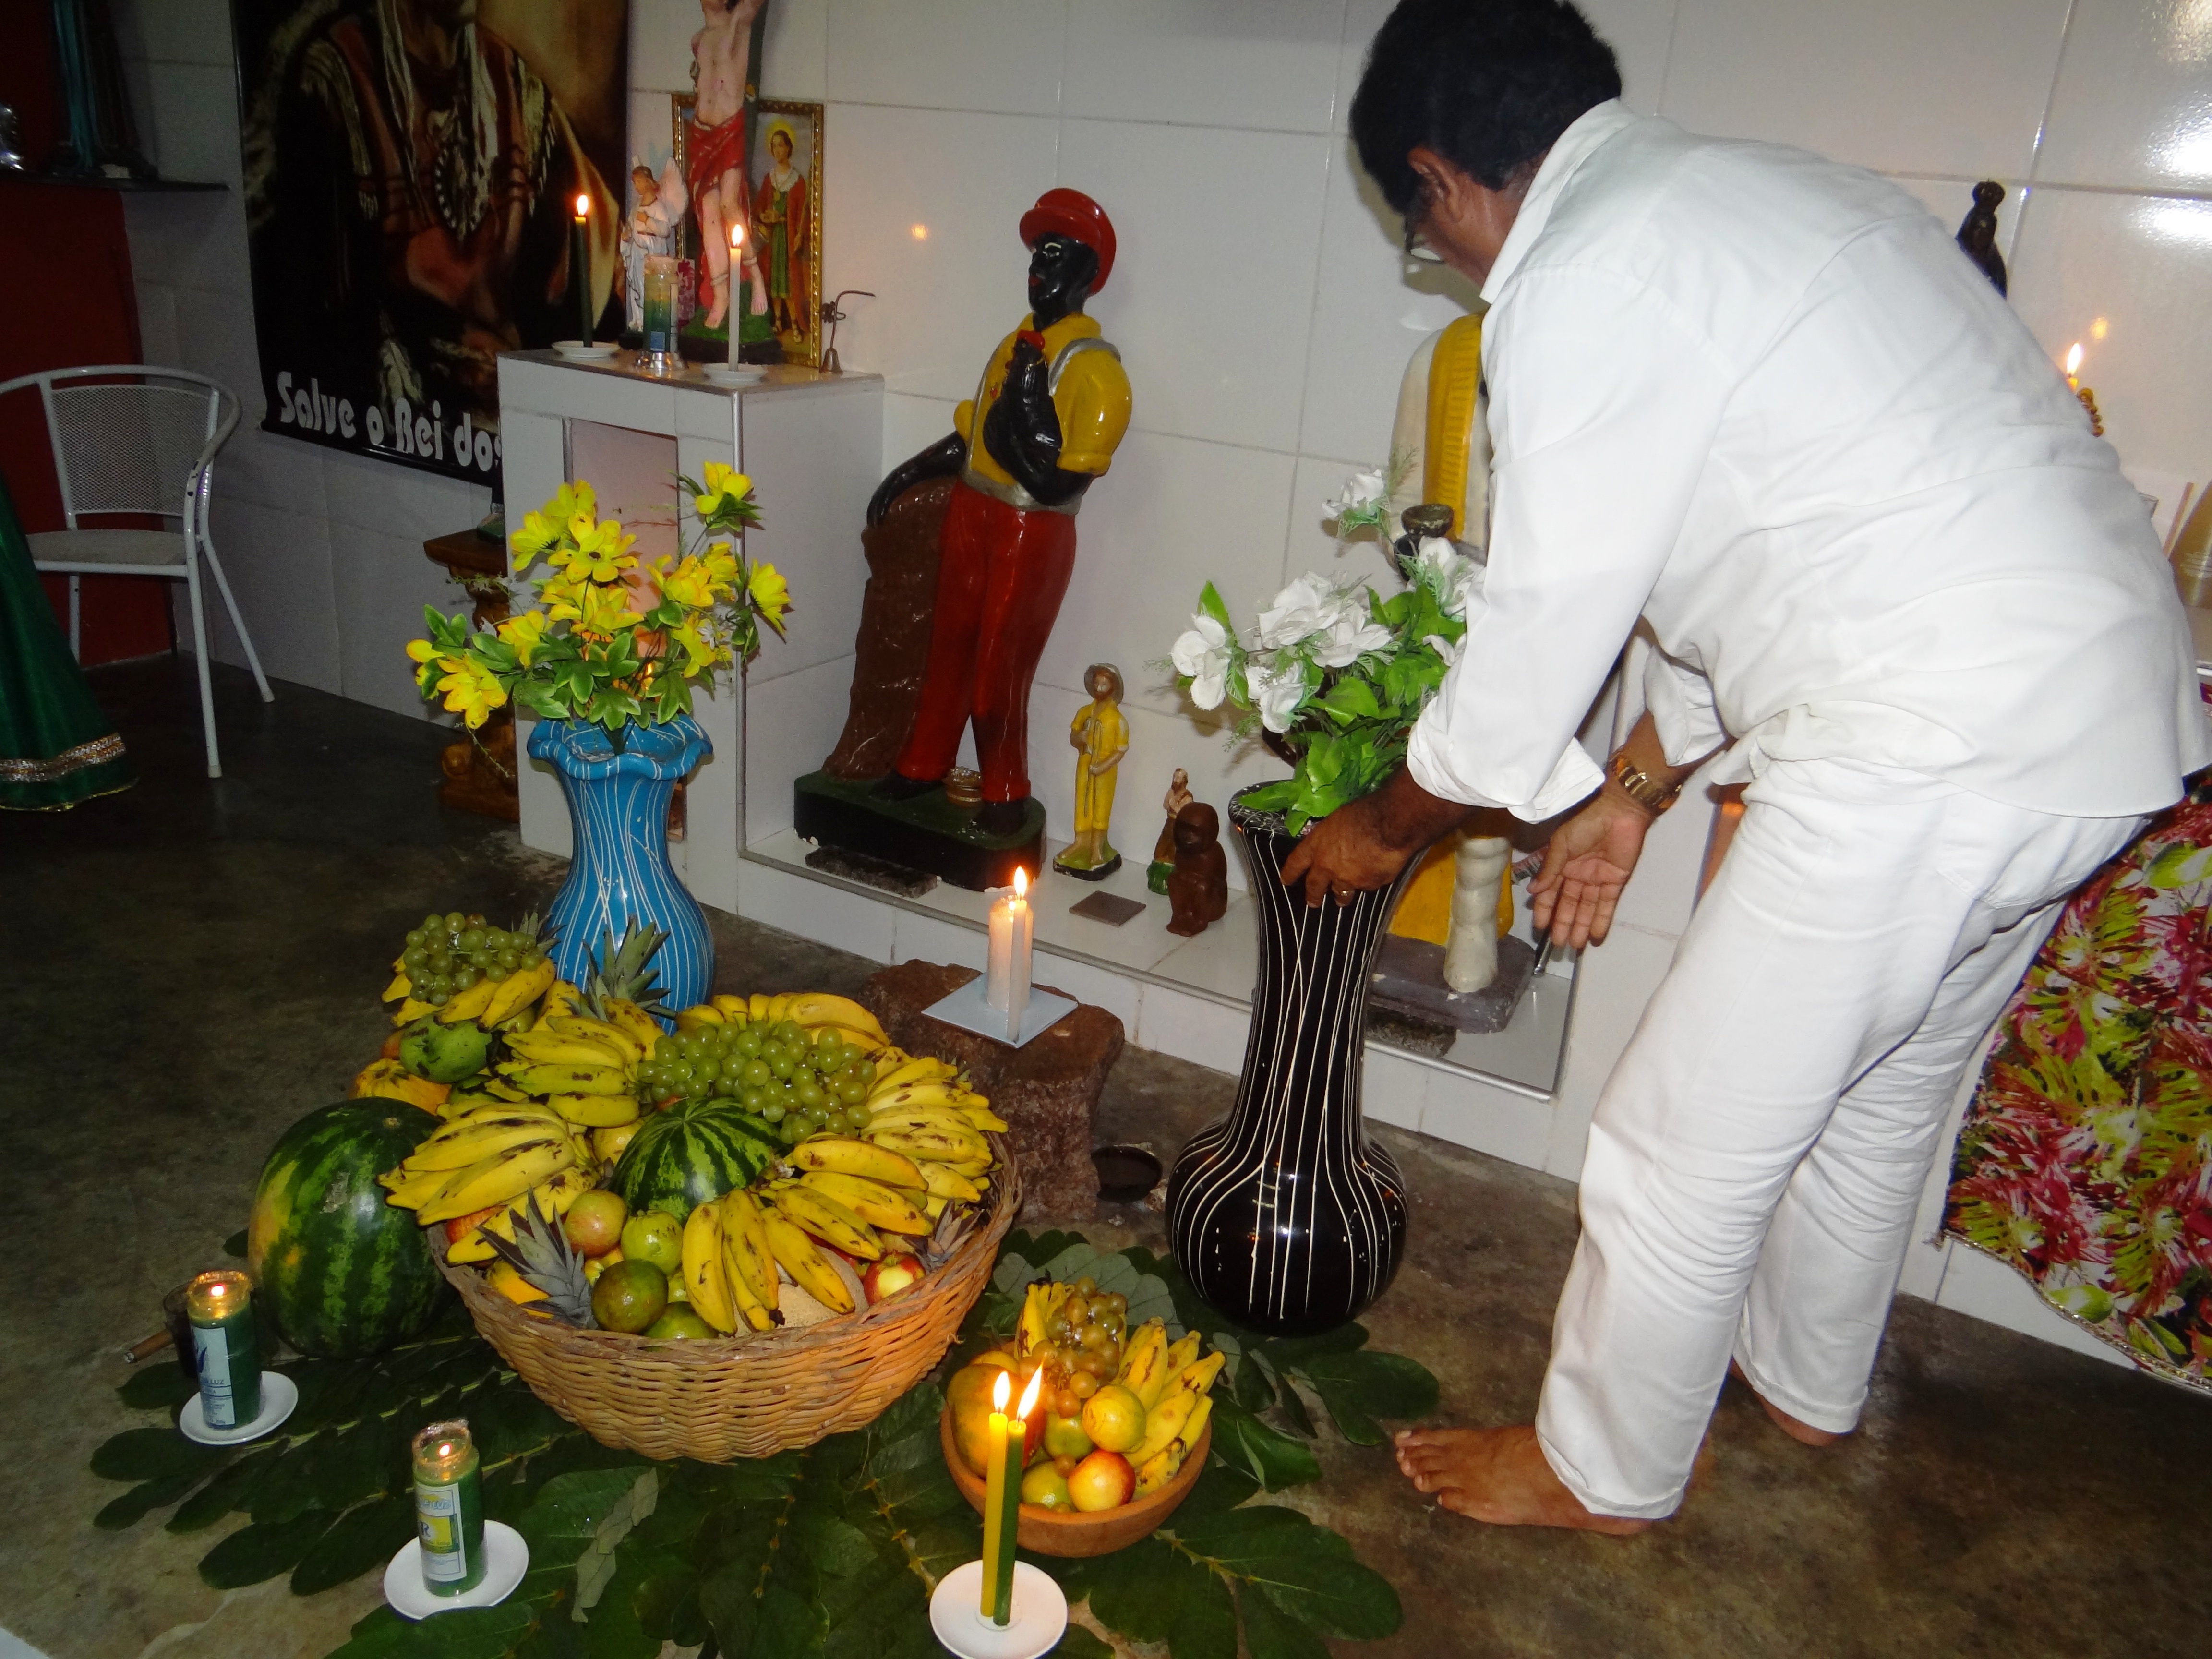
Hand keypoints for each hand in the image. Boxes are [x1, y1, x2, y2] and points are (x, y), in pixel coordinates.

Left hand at [1280, 767, 1475, 907]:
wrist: (1389, 825)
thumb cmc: (1363, 813)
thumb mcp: (1337, 820)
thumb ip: (1331, 836)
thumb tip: (1333, 841)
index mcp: (1316, 846)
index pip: (1296, 862)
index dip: (1289, 873)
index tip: (1285, 881)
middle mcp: (1328, 867)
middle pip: (1315, 886)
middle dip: (1312, 896)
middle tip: (1312, 903)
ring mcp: (1348, 880)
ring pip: (1341, 893)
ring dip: (1341, 896)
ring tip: (1342, 900)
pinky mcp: (1369, 885)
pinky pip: (1367, 886)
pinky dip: (1368, 882)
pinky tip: (1374, 876)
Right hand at [1527, 788, 1651, 947]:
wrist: (1619, 813)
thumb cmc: (1586, 824)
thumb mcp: (1561, 844)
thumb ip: (1550, 869)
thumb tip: (1533, 891)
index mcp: (1562, 865)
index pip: (1550, 893)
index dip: (1545, 910)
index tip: (1540, 928)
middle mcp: (1577, 875)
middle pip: (1568, 904)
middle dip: (1563, 923)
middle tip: (1559, 945)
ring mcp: (1597, 880)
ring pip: (1586, 908)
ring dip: (1580, 926)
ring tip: (1575, 946)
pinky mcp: (1615, 882)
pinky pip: (1607, 905)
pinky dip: (1602, 920)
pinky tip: (1596, 936)